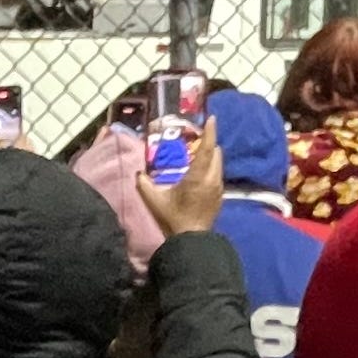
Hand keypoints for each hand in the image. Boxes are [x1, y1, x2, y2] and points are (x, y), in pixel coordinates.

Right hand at [136, 117, 224, 238]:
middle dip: (209, 142)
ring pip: (218, 164)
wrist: (191, 240)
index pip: (207, 149)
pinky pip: (218, 174)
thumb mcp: (154, 200)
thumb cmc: (172, 218)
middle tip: (197, 136)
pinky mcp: (220, 196)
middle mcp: (212, 179)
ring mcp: (218, 188)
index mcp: (198, 177)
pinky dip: (212, 167)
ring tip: (198, 153)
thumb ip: (144, 183)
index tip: (212, 118)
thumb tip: (138, 173)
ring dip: (211, 155)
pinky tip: (201, 172)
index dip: (210, 132)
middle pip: (216, 153)